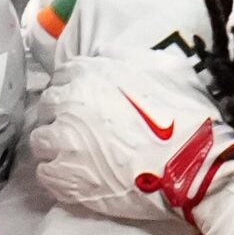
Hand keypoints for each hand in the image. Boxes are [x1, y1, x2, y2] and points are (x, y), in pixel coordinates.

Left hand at [28, 53, 233, 223]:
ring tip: (78, 156)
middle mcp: (67, 104)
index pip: (62, 77)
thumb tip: (105, 55)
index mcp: (88, 75)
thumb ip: (126, 59)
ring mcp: (63, 144)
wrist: (192, 167)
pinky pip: (45, 174)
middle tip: (83, 130)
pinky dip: (58, 174)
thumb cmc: (184, 117)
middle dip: (61, 115)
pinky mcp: (65, 179)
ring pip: (41, 141)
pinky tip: (78, 177)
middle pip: (47, 107)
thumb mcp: (164, 69)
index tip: (86, 102)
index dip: (74, 89)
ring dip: (55, 146)